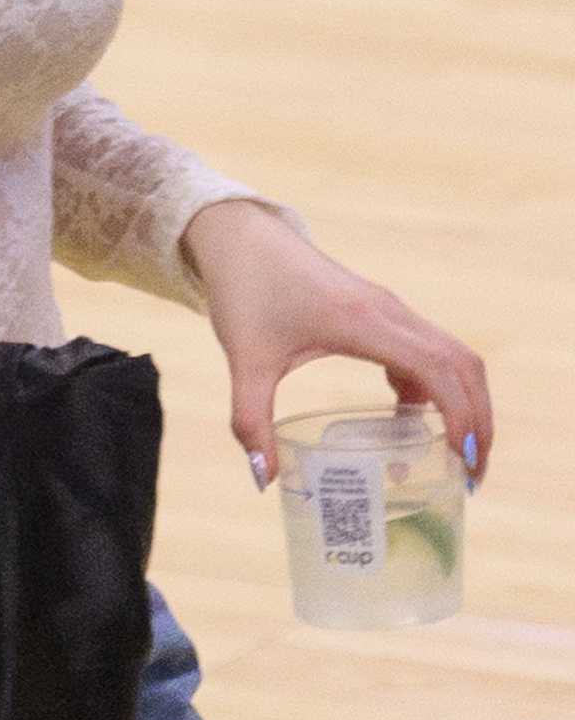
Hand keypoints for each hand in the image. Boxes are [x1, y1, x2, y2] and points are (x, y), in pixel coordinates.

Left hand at [179, 199, 494, 491]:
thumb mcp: (245, 360)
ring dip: (463, 402)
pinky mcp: (380, 309)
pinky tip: (405, 417)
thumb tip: (266, 482)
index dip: (461, 416)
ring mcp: (389, 308)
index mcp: (363, 322)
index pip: (437, 368)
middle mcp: (389, 311)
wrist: (241, 238)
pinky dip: (433, 385)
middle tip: (471, 476)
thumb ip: (250, 420)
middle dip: (478, 419)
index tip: (464, 462)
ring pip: (451, 354)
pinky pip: (427, 348)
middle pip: (462, 364)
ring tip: (452, 456)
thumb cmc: (244, 292)